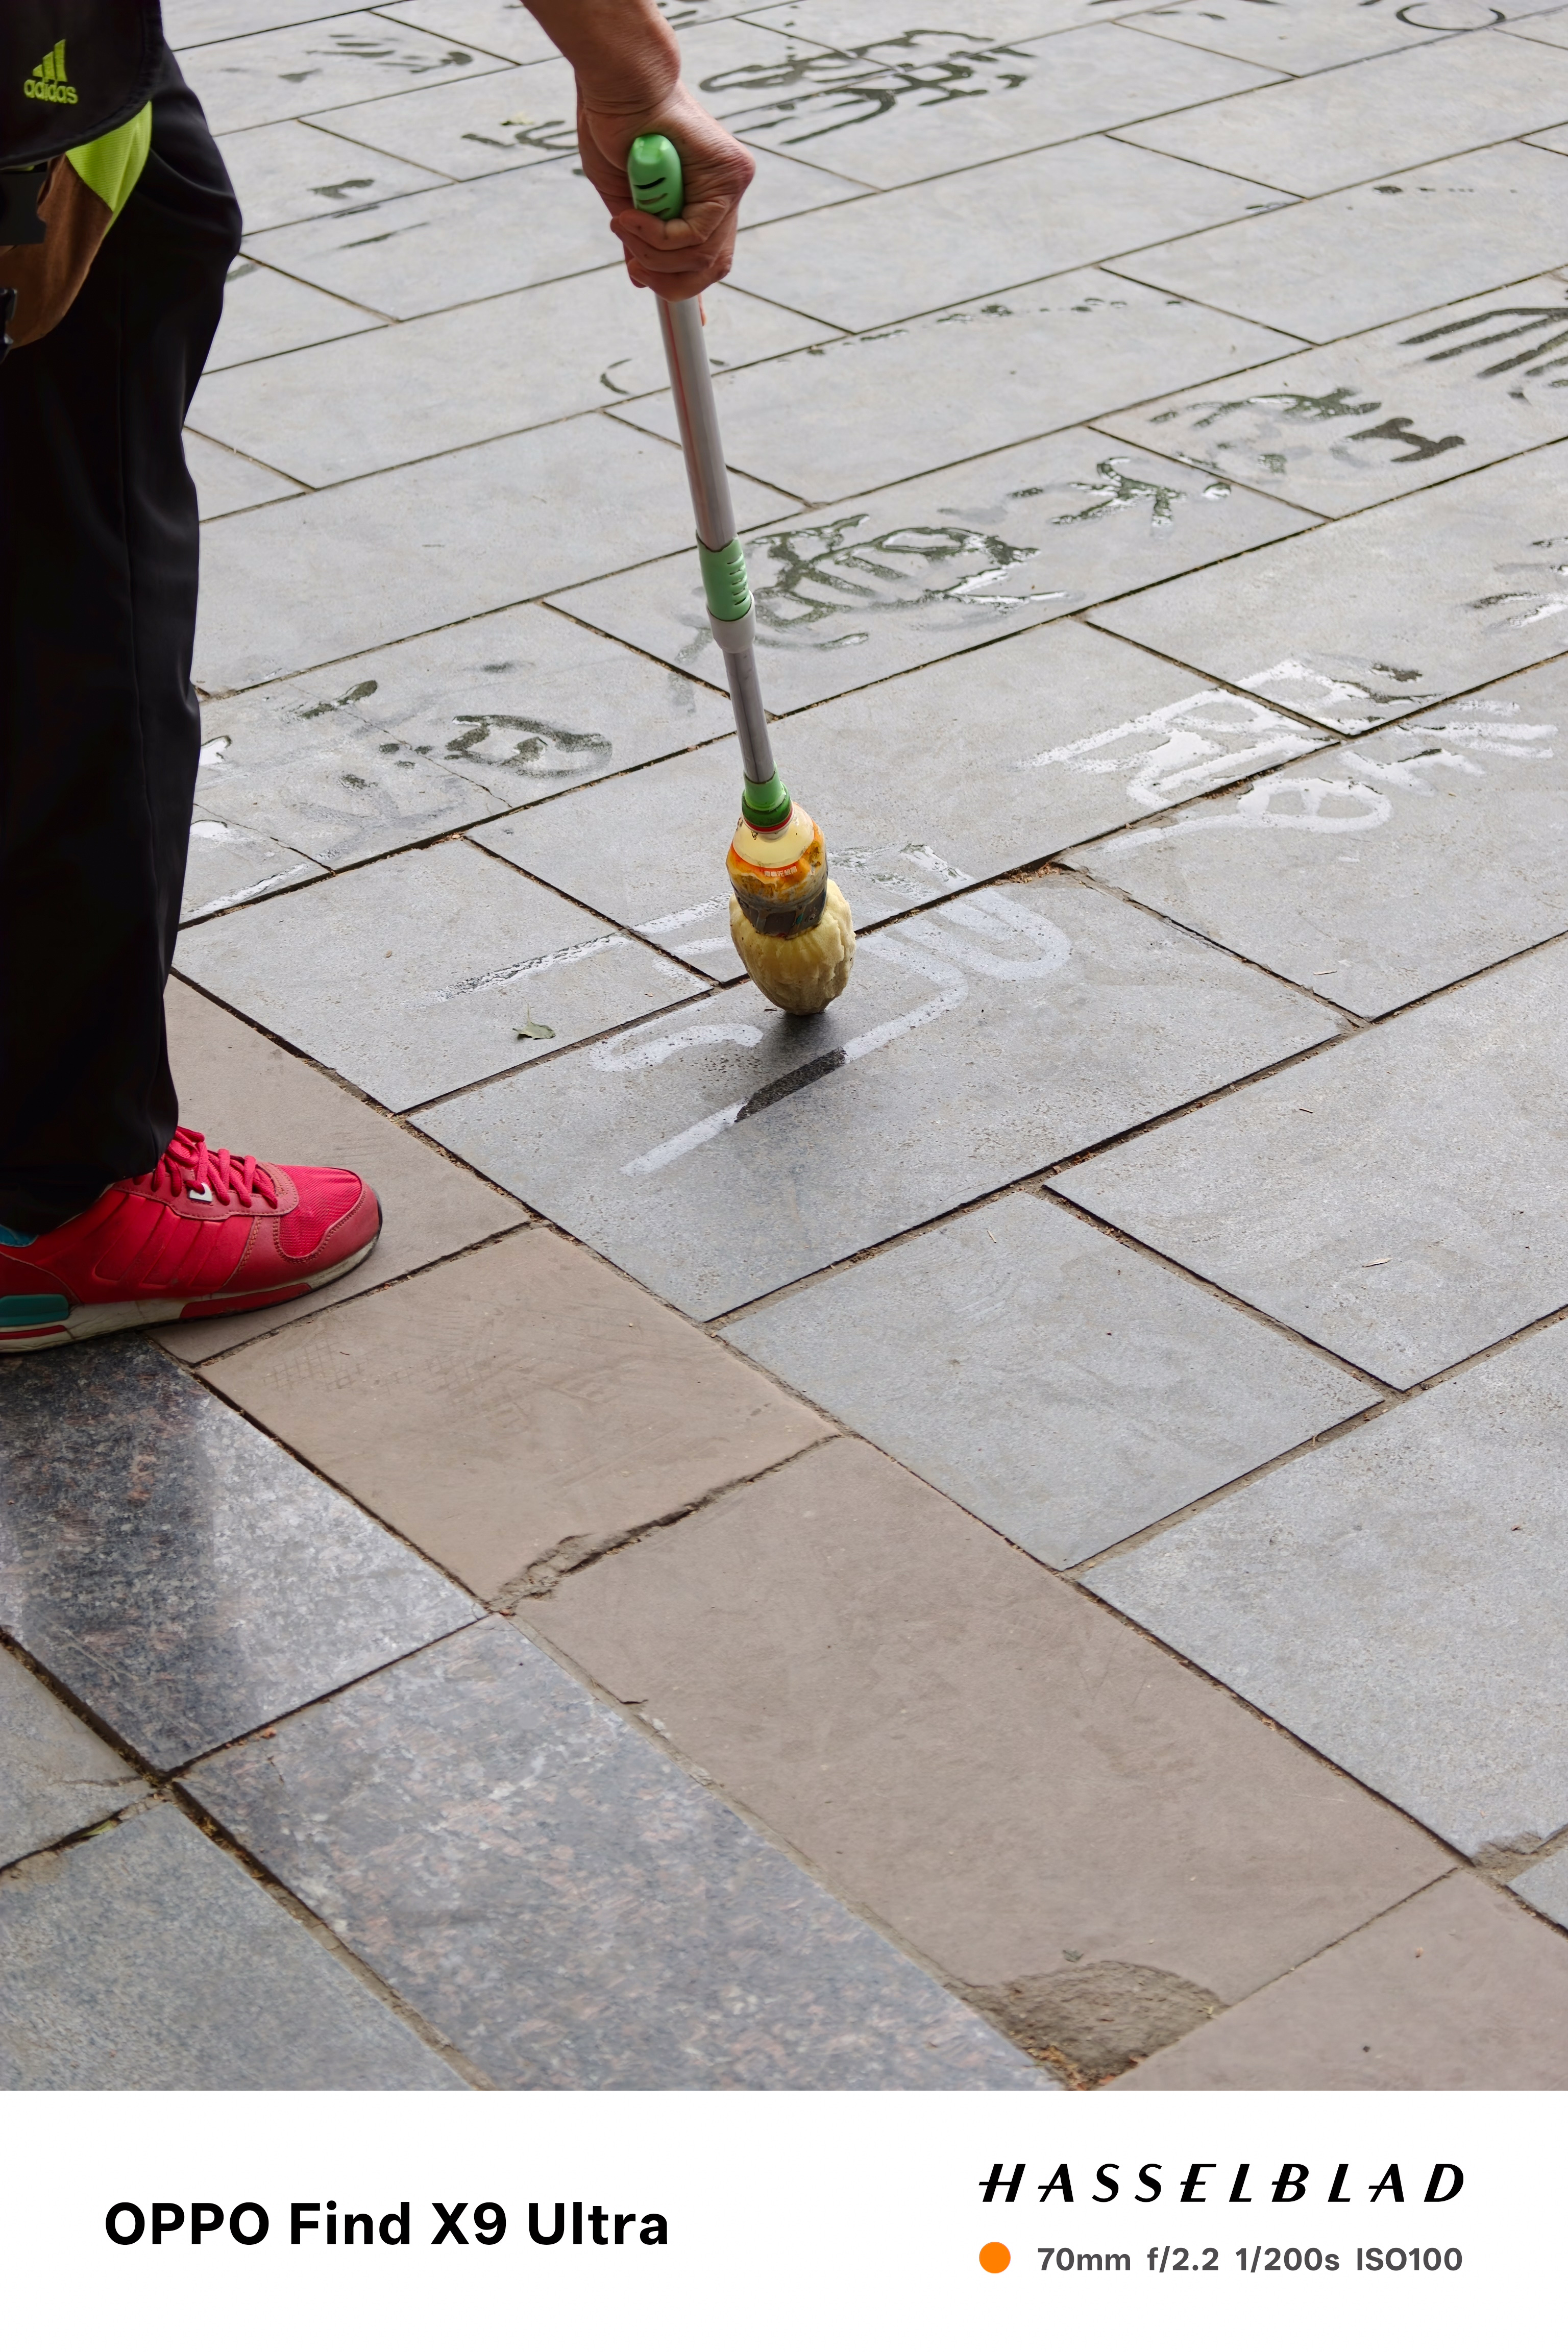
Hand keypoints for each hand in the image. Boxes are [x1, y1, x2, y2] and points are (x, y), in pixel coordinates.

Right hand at [577, 80, 755, 300]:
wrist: (618, 86)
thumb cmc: (615, 133)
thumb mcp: (624, 202)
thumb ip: (640, 240)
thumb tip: (642, 279)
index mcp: (704, 200)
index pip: (709, 258)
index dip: (686, 286)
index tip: (654, 285)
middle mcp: (726, 193)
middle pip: (713, 266)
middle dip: (667, 278)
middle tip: (635, 265)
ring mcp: (734, 183)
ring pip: (705, 255)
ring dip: (655, 253)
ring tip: (625, 225)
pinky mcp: (734, 173)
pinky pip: (699, 234)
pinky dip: (661, 236)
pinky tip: (635, 217)